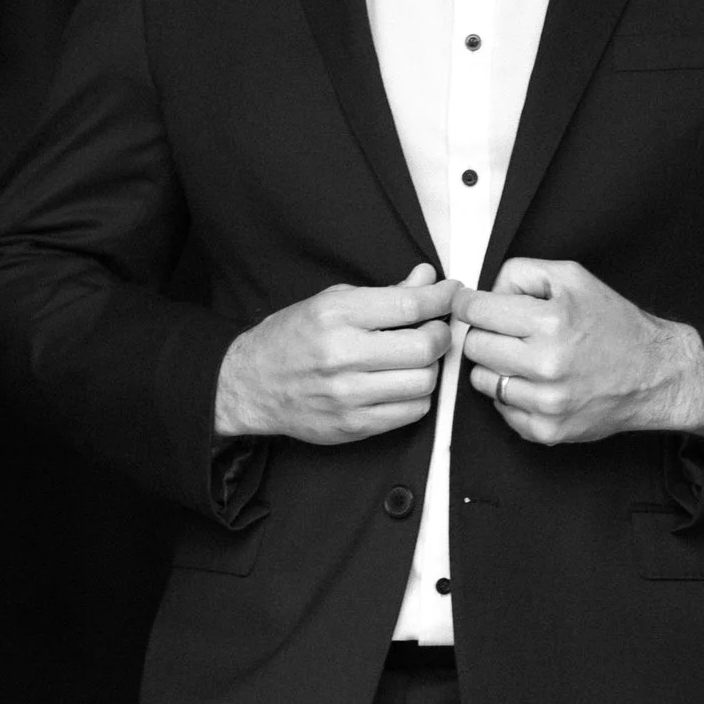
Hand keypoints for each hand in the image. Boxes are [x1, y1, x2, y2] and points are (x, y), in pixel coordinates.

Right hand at [215, 264, 461, 443]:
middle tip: (437, 328)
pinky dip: (418, 396)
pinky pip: (411, 413)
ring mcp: (347, 395)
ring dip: (431, 368)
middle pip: (424, 347)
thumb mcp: (333, 300)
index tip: (451, 293)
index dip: (442, 298)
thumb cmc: (295, 336)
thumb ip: (386, 293)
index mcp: (337, 314)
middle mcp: (342, 354)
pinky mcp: (352, 425)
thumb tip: (428, 278)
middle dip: (442, 335)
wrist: (252, 384)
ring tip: (418, 358)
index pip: (410, 305)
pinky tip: (404, 383)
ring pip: (424, 383)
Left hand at [454, 259, 703, 445]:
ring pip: (481, 380)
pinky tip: (536, 383)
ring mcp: (546, 403)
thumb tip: (482, 293)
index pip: (476, 312)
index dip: (469, 304)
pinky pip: (501, 409)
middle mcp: (547, 364)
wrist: (655, 373)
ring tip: (525, 358)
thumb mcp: (573, 277)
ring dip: (496, 366)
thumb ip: (521, 274)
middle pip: (474, 346)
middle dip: (486, 333)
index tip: (471, 305)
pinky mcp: (547, 430)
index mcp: (552, 321)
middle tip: (509, 331)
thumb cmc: (614, 322)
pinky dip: (512, 395)